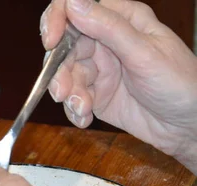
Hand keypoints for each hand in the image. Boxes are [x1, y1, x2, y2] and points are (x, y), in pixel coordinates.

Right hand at [40, 0, 196, 170]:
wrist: (188, 126)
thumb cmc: (179, 83)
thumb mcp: (143, 53)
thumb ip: (108, 28)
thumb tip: (74, 3)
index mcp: (121, 19)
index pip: (76, 8)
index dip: (57, 21)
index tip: (51, 42)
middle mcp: (106, 42)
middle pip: (64, 48)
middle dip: (59, 71)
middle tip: (63, 92)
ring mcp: (99, 69)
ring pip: (65, 75)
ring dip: (68, 94)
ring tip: (83, 109)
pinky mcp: (95, 95)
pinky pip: (72, 98)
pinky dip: (74, 110)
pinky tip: (86, 118)